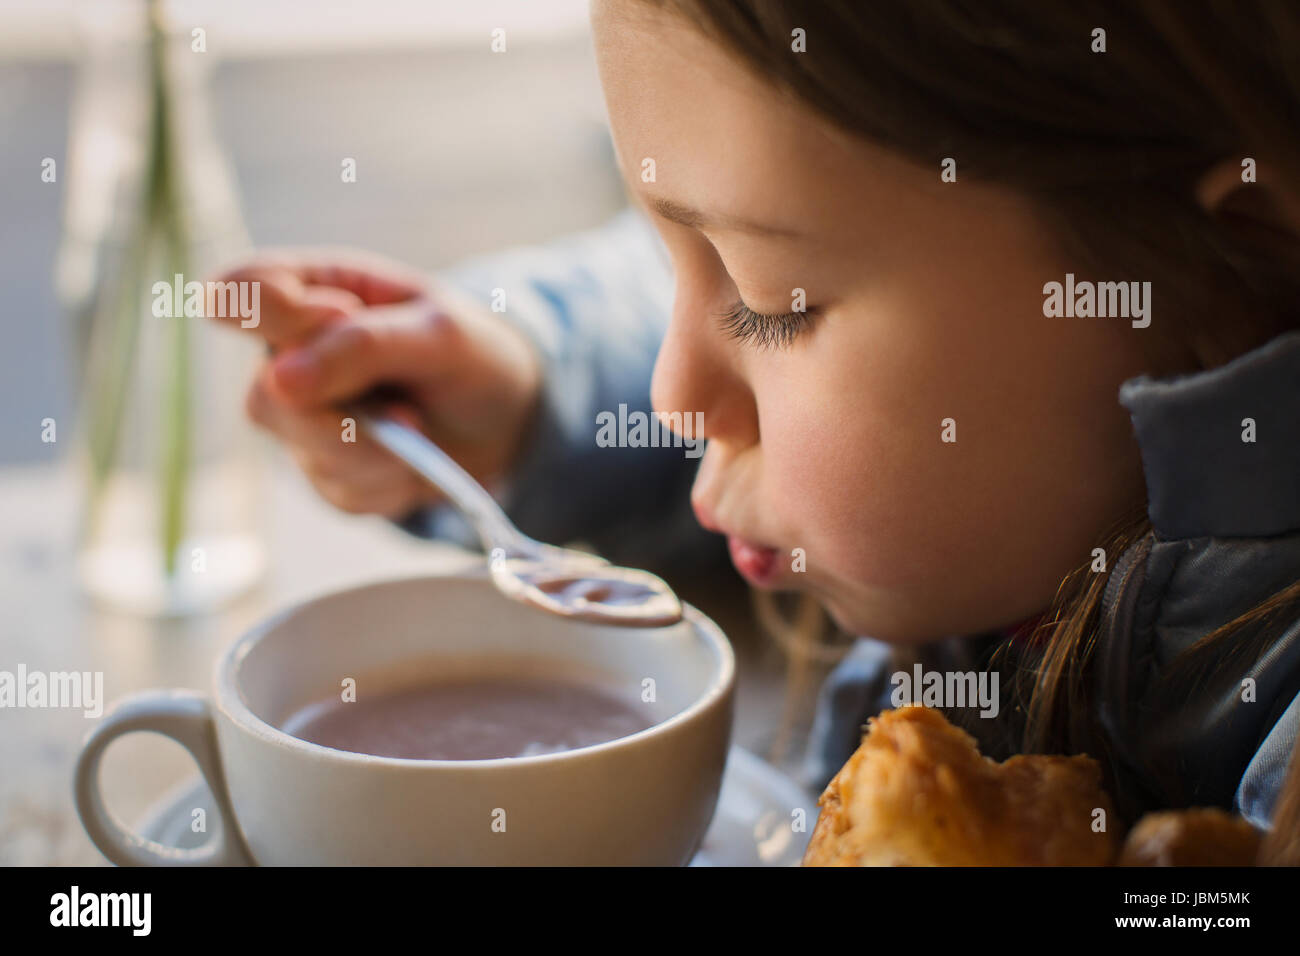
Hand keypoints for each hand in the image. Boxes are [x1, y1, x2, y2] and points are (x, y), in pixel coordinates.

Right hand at [208, 250, 541, 517]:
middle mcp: (291, 352)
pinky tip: (413, 459)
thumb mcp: (439, 333)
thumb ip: (364, 345)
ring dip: (378, 451)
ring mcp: (301, 415)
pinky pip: (338, 491)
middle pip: (268, 393)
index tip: (341, 315)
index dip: (278, 314)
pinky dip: (389, 481)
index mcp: (312, 289)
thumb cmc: (469, 353)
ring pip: (304, 448)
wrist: (504, 418)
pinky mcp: (323, 469)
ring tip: (418, 427)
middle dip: (348, 412)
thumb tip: (279, 381)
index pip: (243, 294)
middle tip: (408, 409)